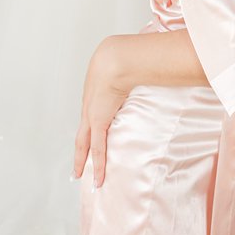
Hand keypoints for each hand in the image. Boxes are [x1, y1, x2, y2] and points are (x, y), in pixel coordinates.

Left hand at [73, 38, 130, 187]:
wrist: (116, 59)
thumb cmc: (124, 57)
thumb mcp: (128, 65)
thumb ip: (140, 69)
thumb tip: (157, 64)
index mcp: (95, 95)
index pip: (89, 117)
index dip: (88, 129)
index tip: (87, 138)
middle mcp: (89, 108)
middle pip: (81, 135)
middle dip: (79, 151)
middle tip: (76, 166)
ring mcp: (91, 116)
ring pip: (84, 145)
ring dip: (81, 161)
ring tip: (79, 175)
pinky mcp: (99, 122)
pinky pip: (98, 148)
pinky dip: (98, 164)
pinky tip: (98, 178)